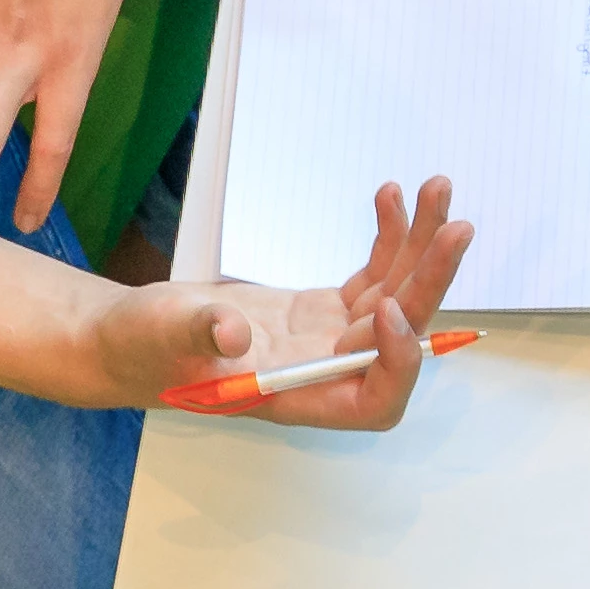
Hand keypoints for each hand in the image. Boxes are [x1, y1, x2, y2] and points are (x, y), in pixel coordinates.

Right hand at [141, 180, 471, 428]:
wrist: (133, 336)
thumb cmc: (141, 349)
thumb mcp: (163, 338)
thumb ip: (199, 336)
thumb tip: (232, 334)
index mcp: (298, 397)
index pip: (373, 399)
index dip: (394, 361)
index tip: (386, 308)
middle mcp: (324, 372)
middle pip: (399, 336)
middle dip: (429, 282)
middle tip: (456, 226)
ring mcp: (328, 339)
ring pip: (395, 296)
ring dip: (420, 247)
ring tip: (436, 189)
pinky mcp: (322, 311)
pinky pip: (372, 276)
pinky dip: (387, 238)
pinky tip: (389, 196)